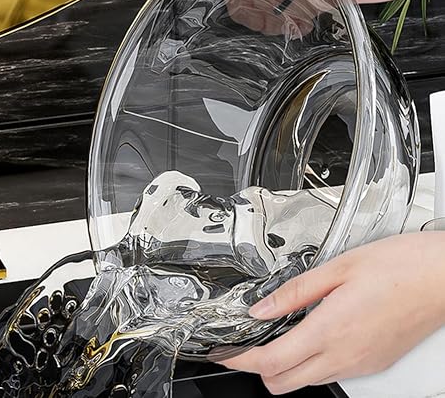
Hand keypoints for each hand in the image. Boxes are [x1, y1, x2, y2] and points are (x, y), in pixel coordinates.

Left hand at [221, 232, 444, 394]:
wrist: (440, 277)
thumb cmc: (397, 267)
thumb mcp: (336, 269)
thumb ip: (294, 292)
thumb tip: (261, 308)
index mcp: (330, 329)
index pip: (271, 361)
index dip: (241, 359)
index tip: (227, 350)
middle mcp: (345, 356)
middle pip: (283, 383)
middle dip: (259, 367)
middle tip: (251, 340)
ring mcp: (361, 365)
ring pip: (307, 381)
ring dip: (285, 364)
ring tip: (281, 332)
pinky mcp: (373, 364)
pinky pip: (332, 374)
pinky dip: (312, 361)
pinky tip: (313, 333)